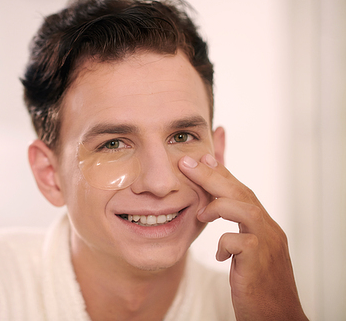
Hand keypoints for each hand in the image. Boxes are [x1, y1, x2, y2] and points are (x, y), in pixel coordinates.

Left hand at [179, 154, 307, 320]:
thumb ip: (236, 232)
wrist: (278, 319)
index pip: (242, 192)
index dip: (221, 174)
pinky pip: (243, 243)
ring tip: (201, 212)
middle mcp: (270, 231)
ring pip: (247, 210)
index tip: (201, 160)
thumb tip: (212, 212)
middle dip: (213, 176)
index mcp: (264, 227)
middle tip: (187, 164)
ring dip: (219, 205)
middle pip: (243, 193)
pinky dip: (225, 243)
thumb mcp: (246, 254)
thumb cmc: (257, 285)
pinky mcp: (260, 265)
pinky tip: (219, 254)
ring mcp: (268, 247)